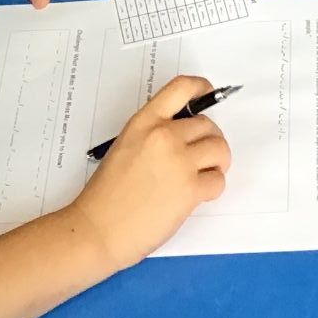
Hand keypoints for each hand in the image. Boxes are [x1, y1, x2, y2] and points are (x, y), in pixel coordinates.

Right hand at [75, 75, 230, 272]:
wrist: (97, 230)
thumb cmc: (105, 196)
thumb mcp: (125, 147)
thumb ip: (154, 135)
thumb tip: (185, 135)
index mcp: (144, 123)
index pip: (181, 88)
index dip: (201, 87)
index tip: (208, 93)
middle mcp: (164, 136)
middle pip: (208, 125)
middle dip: (209, 141)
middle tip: (201, 157)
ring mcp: (179, 161)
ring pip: (220, 149)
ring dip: (217, 163)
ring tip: (203, 175)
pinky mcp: (190, 189)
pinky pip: (218, 180)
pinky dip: (212, 188)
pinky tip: (197, 196)